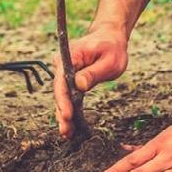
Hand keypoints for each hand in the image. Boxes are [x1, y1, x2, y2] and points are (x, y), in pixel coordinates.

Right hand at [54, 23, 128, 138]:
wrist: (110, 37)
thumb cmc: (112, 47)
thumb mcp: (109, 60)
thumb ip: (94, 73)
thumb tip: (79, 85)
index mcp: (71, 56)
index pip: (62, 80)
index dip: (63, 99)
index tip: (67, 115)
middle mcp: (62, 63)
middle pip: (59, 90)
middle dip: (62, 111)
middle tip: (66, 131)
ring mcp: (65, 72)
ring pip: (61, 96)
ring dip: (64, 114)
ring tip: (67, 133)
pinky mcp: (69, 79)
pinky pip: (67, 95)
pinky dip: (69, 109)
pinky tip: (70, 126)